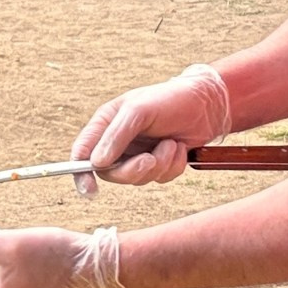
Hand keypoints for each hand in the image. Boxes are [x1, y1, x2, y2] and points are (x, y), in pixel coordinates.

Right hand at [70, 64, 231, 193]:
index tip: (89, 188)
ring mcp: (137, 155)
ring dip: (158, 165)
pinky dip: (172, 166)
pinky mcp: (158, 164)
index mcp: (105, 125)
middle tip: (150, 160)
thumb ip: (116, 135)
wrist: (207, 105)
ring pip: (137, 179)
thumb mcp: (138, 110)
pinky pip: (159, 178)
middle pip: (110, 173)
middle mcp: (118, 142)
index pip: (83, 152)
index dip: (80, 172)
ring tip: (171, 143)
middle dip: (133, 170)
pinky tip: (179, 147)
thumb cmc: (169, 99)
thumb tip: (96, 163)